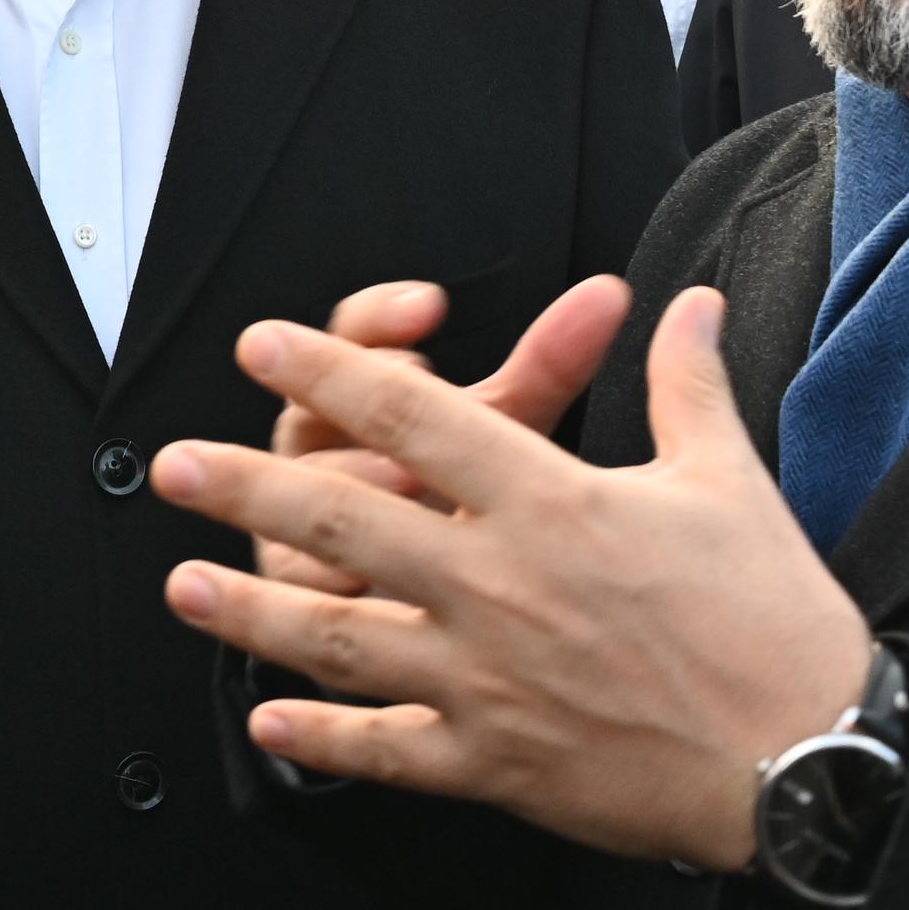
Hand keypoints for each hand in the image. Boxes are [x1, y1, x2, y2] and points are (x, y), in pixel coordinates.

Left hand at [153, 289, 870, 869]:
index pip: (418, 417)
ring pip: (341, 638)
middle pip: (347, 519)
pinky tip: (270, 721)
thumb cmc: (772, 619)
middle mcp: (502, 585)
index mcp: (554, 504)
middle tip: (174, 468)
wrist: (804, 760)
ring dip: (251, 613)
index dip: (332, 373)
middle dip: (247, 489)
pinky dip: (322, 740)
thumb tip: (684, 303)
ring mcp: (488, 681)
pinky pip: (387, 751)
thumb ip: (687, 382)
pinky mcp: (495, 763)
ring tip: (184, 587)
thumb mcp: (729, 480)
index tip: (266, 346)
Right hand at [244, 274, 635, 594]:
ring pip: (301, 494)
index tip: (432, 306)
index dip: (383, 316)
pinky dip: (332, 573)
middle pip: (310, 411)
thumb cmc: (485, 509)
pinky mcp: (303, 595)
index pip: (353, 337)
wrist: (474, 616)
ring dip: (349, 484)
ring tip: (407, 479)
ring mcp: (300, 524)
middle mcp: (321, 455)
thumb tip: (608, 293)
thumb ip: (551, 364)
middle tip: (413, 389)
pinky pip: (300, 580)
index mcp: (364, 403)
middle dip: (356, 400)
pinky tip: (375, 570)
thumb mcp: (514, 433)